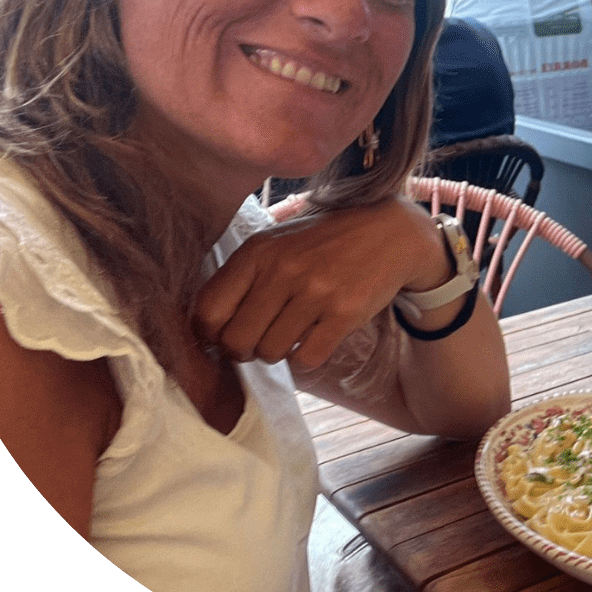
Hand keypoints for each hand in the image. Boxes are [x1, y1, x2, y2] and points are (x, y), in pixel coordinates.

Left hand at [194, 199, 449, 370]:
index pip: (207, 313)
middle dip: (243, 350)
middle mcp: (282, 270)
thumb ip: (241, 277)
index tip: (225, 334)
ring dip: (278, 351)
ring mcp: (315, 292)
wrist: (388, 232)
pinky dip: (306, 356)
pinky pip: (306, 359)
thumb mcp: (276, 243)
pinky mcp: (344, 313)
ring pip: (270, 353)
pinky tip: (315, 335)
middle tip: (259, 339)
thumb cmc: (322, 242)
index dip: (211, 335)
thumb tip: (203, 327)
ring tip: (292, 330)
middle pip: (236, 342)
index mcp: (257, 252)